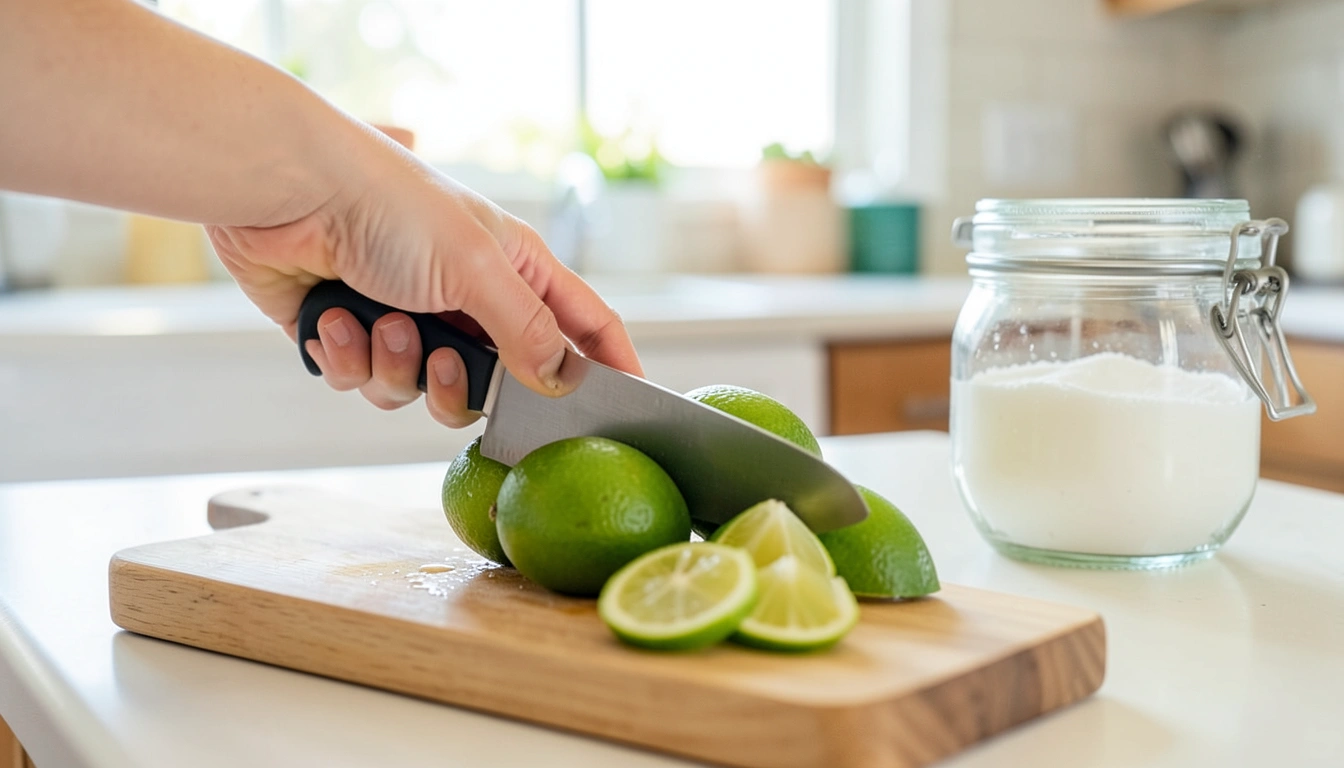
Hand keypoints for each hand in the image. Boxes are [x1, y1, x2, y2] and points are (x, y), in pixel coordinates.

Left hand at [207, 128, 641, 427]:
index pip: (582, 323)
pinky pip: (366, 381)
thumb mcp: (476, 268)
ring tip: (379, 322)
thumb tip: (565, 382)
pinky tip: (336, 318)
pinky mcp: (353, 335)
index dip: (608, 364)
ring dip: (397, 366)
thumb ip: (526, 332)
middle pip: (497, 380)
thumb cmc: (389, 206)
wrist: (286, 191)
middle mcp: (466, 296)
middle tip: (444, 358)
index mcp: (513, 267)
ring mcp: (410, 317)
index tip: (631, 408)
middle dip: (462, 383)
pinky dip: (349, 356)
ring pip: (425, 389)